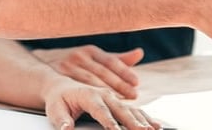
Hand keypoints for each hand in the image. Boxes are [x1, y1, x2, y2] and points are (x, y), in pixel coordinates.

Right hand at [32, 45, 143, 98]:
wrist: (45, 66)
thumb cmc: (77, 64)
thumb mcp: (95, 58)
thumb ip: (118, 59)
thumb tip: (139, 53)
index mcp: (89, 51)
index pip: (110, 61)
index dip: (123, 71)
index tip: (136, 83)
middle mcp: (78, 57)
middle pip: (102, 72)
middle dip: (118, 84)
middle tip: (133, 95)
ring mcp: (67, 68)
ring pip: (89, 81)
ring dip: (105, 91)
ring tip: (120, 103)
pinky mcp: (58, 79)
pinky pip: (76, 89)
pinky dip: (89, 97)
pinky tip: (100, 106)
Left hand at [43, 77, 159, 129]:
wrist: (62, 87)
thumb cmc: (59, 100)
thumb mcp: (55, 110)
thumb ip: (62, 120)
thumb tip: (66, 128)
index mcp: (89, 95)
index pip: (101, 111)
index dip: (110, 122)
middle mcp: (104, 94)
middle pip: (121, 110)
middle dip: (133, 123)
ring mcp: (113, 98)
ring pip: (131, 110)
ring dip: (143, 121)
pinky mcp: (118, 102)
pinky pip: (135, 110)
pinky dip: (146, 118)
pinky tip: (156, 125)